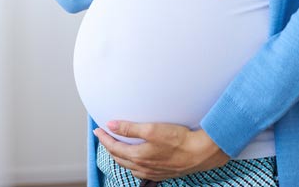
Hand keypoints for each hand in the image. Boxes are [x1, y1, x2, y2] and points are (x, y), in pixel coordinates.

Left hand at [93, 120, 230, 179]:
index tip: (98, 130)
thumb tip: (110, 125)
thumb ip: (129, 128)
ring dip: (120, 155)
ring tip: (118, 146)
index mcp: (137, 157)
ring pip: (129, 165)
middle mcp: (142, 167)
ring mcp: (152, 172)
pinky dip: (132, 162)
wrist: (199, 152)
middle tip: (104, 137)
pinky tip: (137, 158)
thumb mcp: (152, 129)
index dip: (104, 138)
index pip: (114, 148)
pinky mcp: (161, 172)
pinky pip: (140, 169)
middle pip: (119, 158)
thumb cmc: (178, 140)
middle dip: (110, 147)